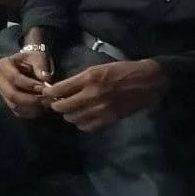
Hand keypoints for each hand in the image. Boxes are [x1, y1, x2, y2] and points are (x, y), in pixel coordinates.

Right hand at [0, 49, 54, 118]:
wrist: (29, 66)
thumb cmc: (32, 60)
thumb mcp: (37, 57)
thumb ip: (41, 66)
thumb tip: (45, 78)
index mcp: (3, 65)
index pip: (13, 77)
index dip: (29, 84)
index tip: (44, 87)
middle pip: (12, 94)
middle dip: (31, 99)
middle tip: (47, 99)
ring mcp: (2, 93)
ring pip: (15, 105)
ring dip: (32, 107)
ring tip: (47, 103)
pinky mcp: (9, 103)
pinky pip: (19, 112)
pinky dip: (32, 112)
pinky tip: (42, 108)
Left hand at [43, 59, 168, 131]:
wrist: (147, 81)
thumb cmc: (122, 71)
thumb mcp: (98, 68)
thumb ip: (79, 79)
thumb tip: (61, 89)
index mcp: (89, 78)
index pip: (59, 90)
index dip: (49, 93)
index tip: (46, 93)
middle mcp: (92, 95)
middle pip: (63, 107)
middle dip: (56, 106)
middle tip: (56, 103)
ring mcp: (101, 109)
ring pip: (73, 119)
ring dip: (69, 115)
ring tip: (71, 110)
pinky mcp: (109, 119)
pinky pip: (87, 127)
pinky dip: (81, 123)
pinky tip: (84, 117)